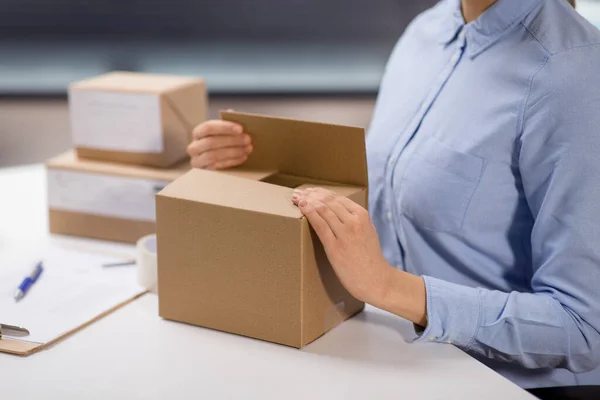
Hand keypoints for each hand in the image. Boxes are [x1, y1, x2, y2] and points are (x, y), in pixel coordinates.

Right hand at [187, 120, 252, 168]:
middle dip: (232, 140)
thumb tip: (232, 113)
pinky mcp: (204, 173)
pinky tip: (243, 157)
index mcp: (198, 133)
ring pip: (213, 155)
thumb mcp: (224, 132)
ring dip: (233, 152)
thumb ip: (228, 123)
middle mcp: (194, 147)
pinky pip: (217, 167)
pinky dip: (232, 161)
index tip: (240, 129)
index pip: (208, 127)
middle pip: (211, 142)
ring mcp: (197, 161)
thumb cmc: (223, 142)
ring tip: (247, 149)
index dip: (225, 127)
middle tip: (248, 139)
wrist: (219, 160)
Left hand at [291, 187, 427, 325]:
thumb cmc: (370, 259)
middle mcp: (354, 221)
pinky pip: (320, 225)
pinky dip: (309, 213)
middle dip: (311, 194)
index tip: (310, 190)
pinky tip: (301, 207)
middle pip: (328, 201)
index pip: (338, 198)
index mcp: (363, 216)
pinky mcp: (335, 247)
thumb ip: (355, 221)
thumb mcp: (368, 232)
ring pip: (323, 210)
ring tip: (296, 198)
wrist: (376, 280)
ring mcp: (345, 233)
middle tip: (299, 192)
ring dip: (307, 201)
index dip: (321, 192)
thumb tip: (338, 213)